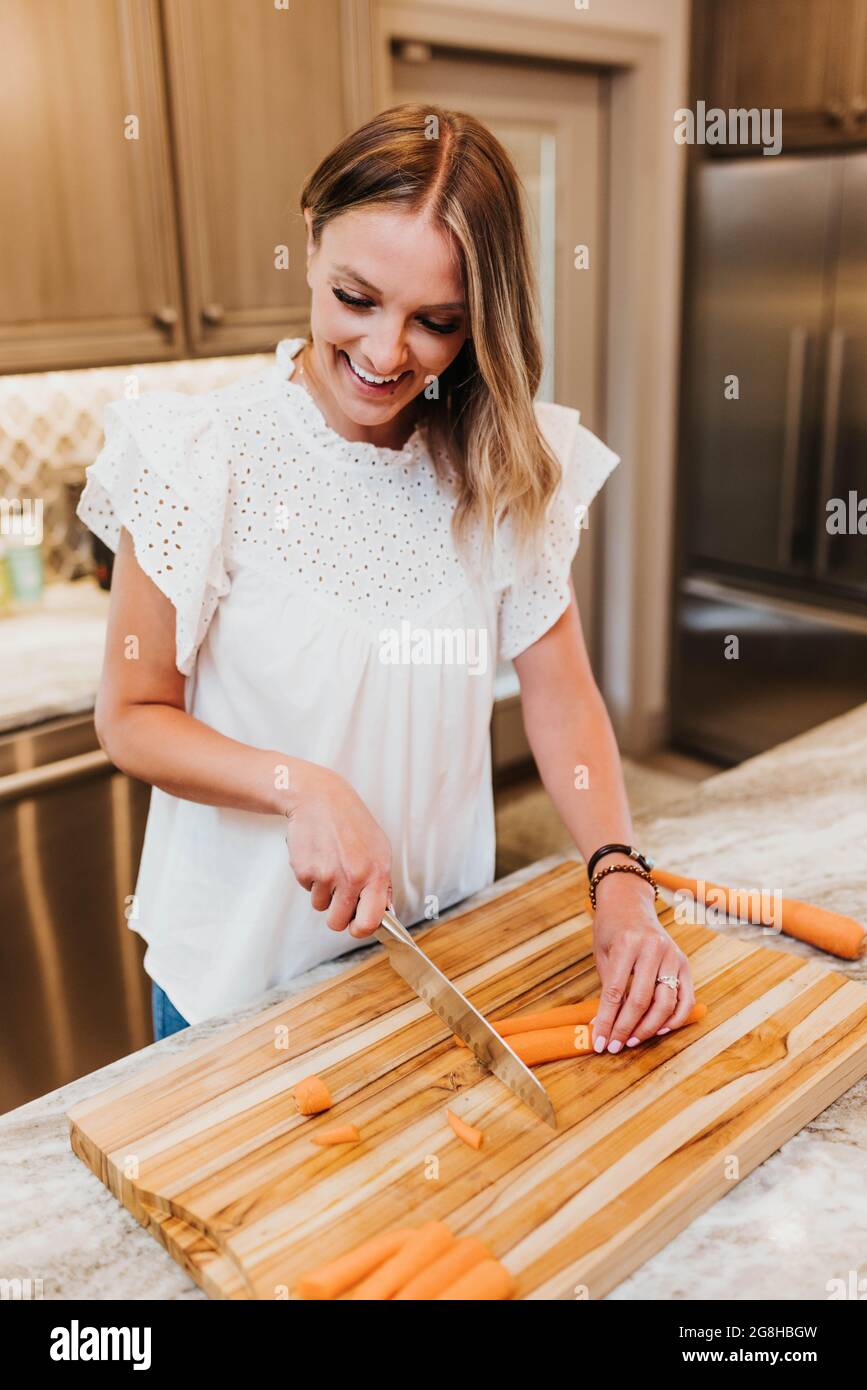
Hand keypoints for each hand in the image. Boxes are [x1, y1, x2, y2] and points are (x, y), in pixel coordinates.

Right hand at [284, 763, 392, 937]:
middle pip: (338, 923)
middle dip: (336, 914)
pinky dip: (310, 879)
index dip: (361, 929)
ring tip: (329, 865)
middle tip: (338, 894)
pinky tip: (317, 856)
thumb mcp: (379, 848)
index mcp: (376, 873)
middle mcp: (352, 877)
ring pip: (320, 907)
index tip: (356, 925)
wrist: (320, 798)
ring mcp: (327, 875)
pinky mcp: (304, 871)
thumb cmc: (351, 821)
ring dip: (323, 893)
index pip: (370, 921)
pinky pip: (306, 890)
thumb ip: (382, 883)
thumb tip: (384, 912)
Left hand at [591, 874, 695, 1052]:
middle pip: (641, 1000)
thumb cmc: (611, 929)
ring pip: (665, 1003)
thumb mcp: (602, 953)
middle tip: (614, 1046)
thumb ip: (607, 987)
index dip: (606, 1021)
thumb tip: (603, 1027)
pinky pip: (686, 998)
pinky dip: (675, 1018)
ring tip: (632, 1040)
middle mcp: (653, 948)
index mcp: (627, 943)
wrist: (630, 902)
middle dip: (625, 1029)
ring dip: (649, 1028)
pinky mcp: (685, 963)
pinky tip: (659, 1029)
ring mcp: (672, 955)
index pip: (614, 992)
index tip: (598, 1042)